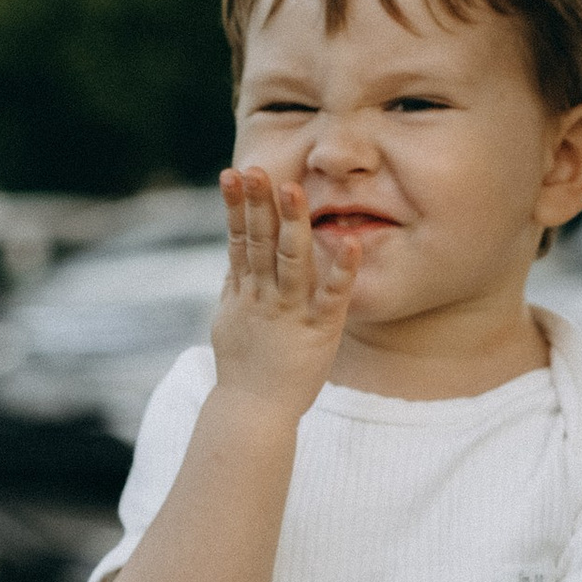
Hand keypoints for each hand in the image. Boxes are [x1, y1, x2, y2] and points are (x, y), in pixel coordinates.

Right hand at [209, 166, 354, 418]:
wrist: (253, 412)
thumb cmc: (244, 367)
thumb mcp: (230, 320)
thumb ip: (234, 286)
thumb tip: (233, 256)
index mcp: (245, 291)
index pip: (239, 240)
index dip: (236, 207)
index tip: (233, 173)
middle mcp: (265, 296)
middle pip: (259, 243)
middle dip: (257, 205)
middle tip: (257, 169)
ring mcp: (290, 312)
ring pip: (290, 261)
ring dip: (291, 224)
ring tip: (293, 189)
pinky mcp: (319, 331)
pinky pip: (331, 297)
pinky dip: (342, 271)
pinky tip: (351, 243)